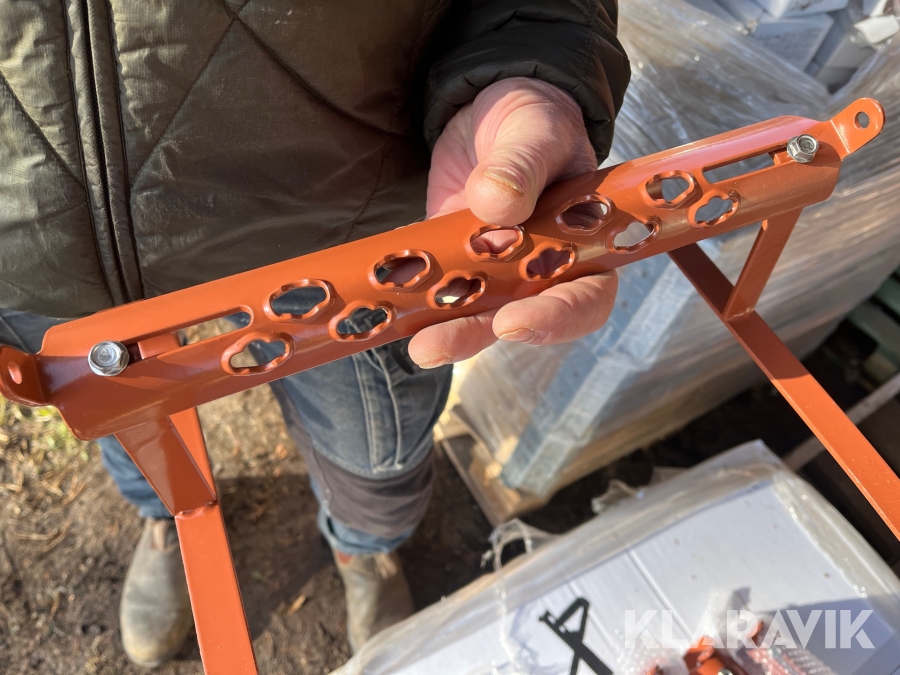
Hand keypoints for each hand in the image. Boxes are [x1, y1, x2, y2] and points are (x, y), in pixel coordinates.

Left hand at [407, 77, 617, 367]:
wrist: (493, 112)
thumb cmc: (534, 123)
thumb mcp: (535, 132)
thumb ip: (521, 166)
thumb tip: (496, 203)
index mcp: (583, 246)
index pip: (585, 297)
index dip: (556, 318)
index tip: (513, 321)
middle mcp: (541, 271)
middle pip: (520, 320)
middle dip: (476, 335)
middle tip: (436, 345)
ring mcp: (493, 272)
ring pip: (473, 315)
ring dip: (442, 331)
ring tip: (412, 343)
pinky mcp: (452, 263)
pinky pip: (434, 290)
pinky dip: (410, 300)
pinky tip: (385, 308)